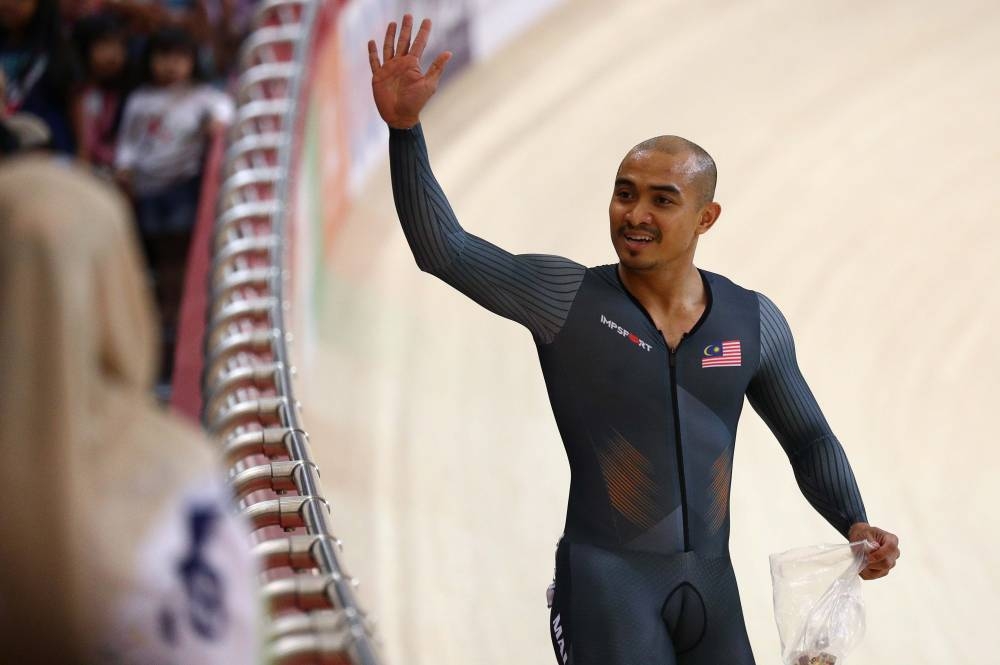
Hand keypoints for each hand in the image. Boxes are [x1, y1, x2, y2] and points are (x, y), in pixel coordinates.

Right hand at [368, 14, 451, 128]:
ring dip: (390, 35)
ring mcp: (389, 69)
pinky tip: (372, 42)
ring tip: (393, 23)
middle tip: (408, 15)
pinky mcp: (378, 76)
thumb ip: (436, 67)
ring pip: (389, 47)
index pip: (419, 43)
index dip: (423, 32)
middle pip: (403, 41)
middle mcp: (401, 64)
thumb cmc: (416, 103)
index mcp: (412, 65)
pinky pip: (374, 61)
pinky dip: (372, 52)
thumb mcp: (428, 84)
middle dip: (406, 28)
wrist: (400, 117)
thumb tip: (449, 52)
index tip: (427, 20)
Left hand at [847, 522, 899, 580]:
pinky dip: (866, 573)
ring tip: (859, 562)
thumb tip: (873, 549)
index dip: (879, 554)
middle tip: (862, 560)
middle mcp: (894, 553)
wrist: (861, 537)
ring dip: (869, 568)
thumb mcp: (864, 533)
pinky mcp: (884, 570)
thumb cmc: (864, 534)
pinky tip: (860, 567)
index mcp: (892, 540)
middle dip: (872, 563)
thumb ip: (869, 542)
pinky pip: (876, 575)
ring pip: (882, 571)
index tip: (868, 557)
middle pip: (887, 563)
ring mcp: (891, 562)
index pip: (891, 548)